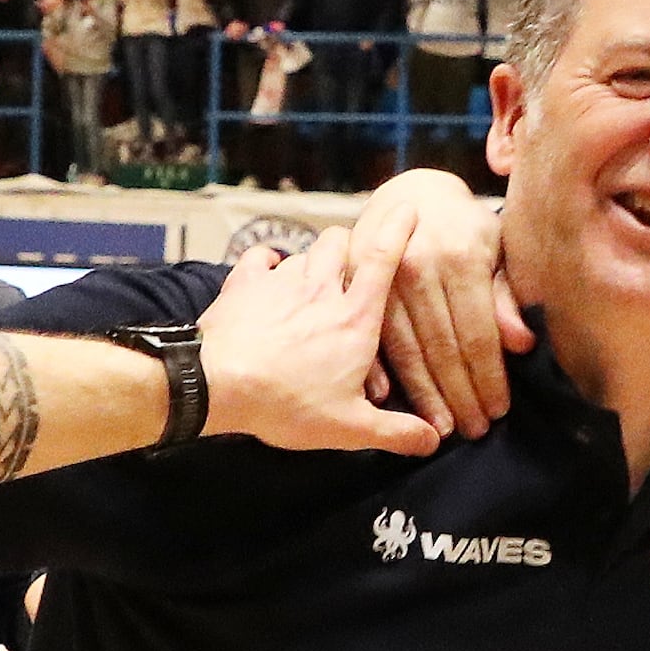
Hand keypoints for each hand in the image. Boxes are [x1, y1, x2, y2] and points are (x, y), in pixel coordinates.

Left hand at [197, 234, 442, 456]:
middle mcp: (321, 289)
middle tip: (351, 262)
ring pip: (305, 249)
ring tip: (313, 279)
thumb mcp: (349, 427)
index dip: (399, 230)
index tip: (409, 208)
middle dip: (350, 243)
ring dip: (313, 259)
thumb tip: (432, 442)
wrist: (218, 385)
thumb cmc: (287, 404)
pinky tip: (268, 274)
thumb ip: (394, 432)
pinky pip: (260, 257)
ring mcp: (280, 282)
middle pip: (341, 241)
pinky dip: (267, 262)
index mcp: (354, 317)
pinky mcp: (243, 284)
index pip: (384, 259)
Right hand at [343, 168, 528, 436]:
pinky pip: (369, 336)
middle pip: (442, 346)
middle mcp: (419, 265)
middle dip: (459, 395)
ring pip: (405, 348)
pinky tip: (390, 403)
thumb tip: (522, 344)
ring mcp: (382, 275)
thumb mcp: (496, 251)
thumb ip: (506, 298)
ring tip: (441, 430)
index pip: (477, 332)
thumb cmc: (465, 230)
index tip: (498, 410)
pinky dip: (379, 372)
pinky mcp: (354, 282)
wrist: (411, 194)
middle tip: (473, 432)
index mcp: (461, 256)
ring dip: (424, 395)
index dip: (488, 376)